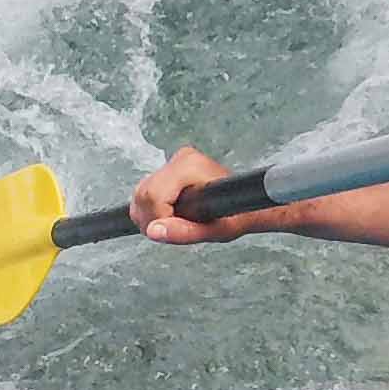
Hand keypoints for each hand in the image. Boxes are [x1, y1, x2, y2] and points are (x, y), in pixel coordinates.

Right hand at [130, 144, 299, 244]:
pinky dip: (150, 209)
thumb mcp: (213, 231)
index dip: (158, 219)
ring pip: (140, 192)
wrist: (248, 206)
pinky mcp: (171, 167)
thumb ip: (182, 232)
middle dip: (151, 219)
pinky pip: (145, 190)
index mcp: (191, 166)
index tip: (172, 232)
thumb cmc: (236, 217)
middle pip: (143, 193)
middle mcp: (181, 158)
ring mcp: (176, 160)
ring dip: (149, 215)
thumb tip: (153, 231)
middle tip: (170, 232)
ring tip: (172, 225)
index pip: (153, 195)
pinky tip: (169, 215)